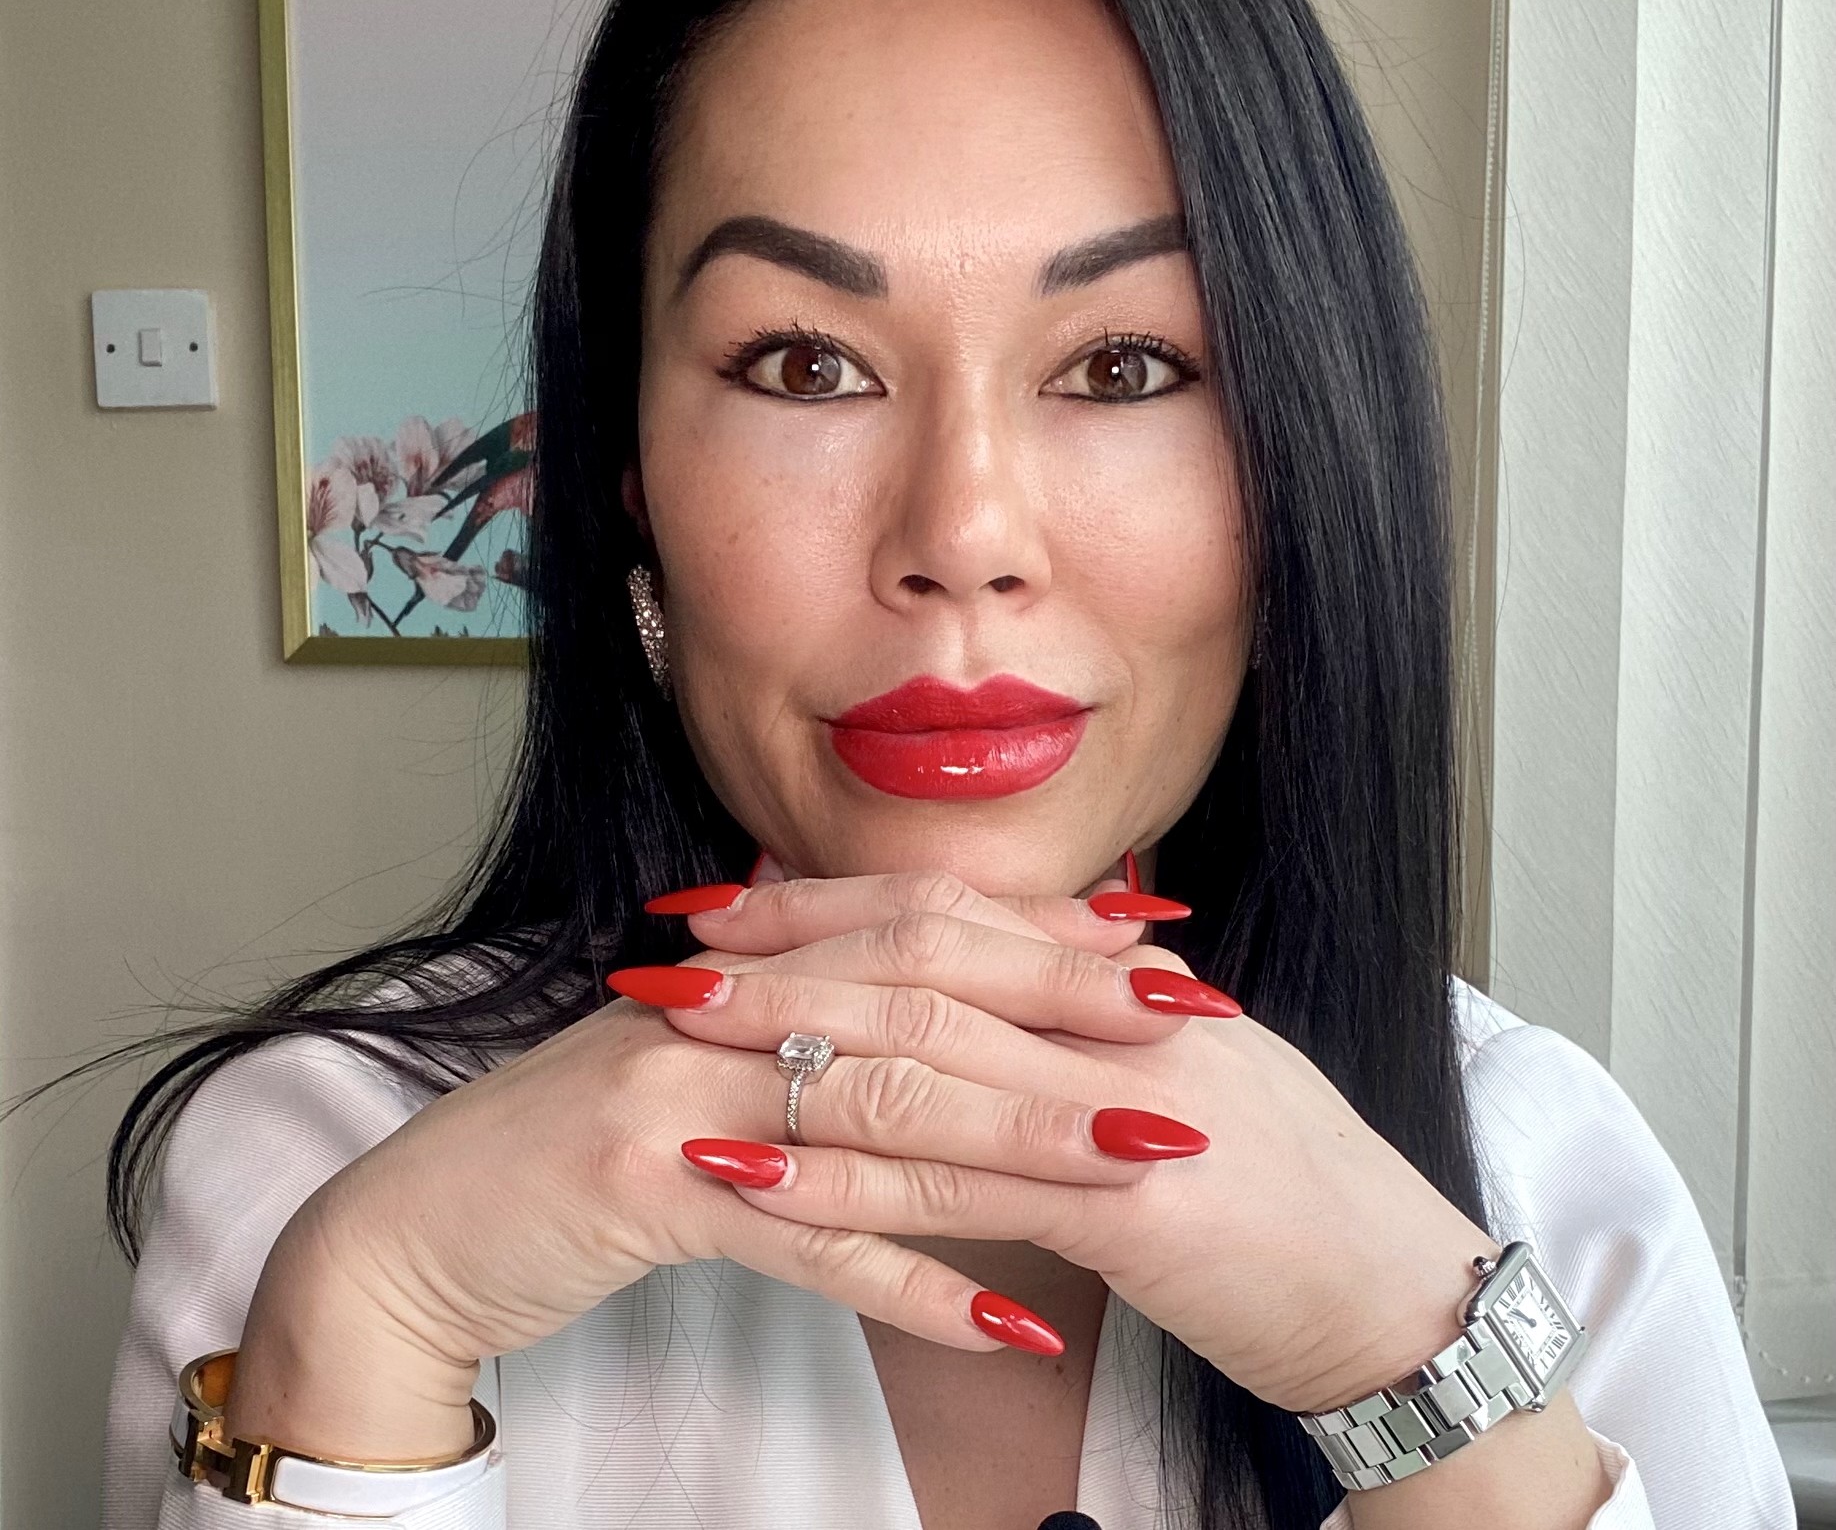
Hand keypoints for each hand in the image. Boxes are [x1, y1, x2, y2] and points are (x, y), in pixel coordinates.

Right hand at [224, 867, 1166, 1460]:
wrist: (417, 1225)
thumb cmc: (576, 1145)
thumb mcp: (697, 1058)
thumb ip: (806, 1020)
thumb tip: (935, 1004)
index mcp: (744, 965)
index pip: (921, 928)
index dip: (1046, 936)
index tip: (1163, 949)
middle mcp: (719, 1005)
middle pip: (922, 1004)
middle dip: (1066, 1021)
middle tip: (1197, 1035)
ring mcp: (680, 1092)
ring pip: (882, 1111)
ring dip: (1025, 1144)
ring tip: (1147, 1167)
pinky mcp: (641, 1190)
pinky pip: (804, 1243)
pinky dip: (913, 1284)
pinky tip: (1014, 1324)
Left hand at [640, 868, 1500, 1414]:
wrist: (1406, 1294)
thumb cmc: (1297, 1193)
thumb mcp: (1200, 1071)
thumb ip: (1103, 1020)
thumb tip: (1024, 972)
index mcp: (1131, 981)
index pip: (957, 911)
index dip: (837, 900)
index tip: (738, 904)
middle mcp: (1123, 1018)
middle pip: (923, 960)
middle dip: (788, 954)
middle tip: (677, 956)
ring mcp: (1125, 1106)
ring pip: (926, 1057)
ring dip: (789, 1050)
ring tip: (677, 1046)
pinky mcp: (1131, 1209)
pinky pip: (958, 1187)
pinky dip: (844, 1184)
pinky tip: (756, 1182)